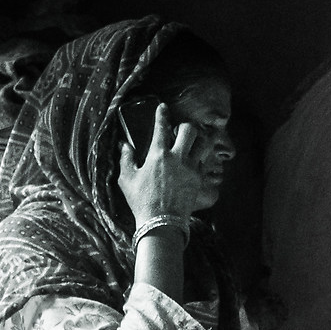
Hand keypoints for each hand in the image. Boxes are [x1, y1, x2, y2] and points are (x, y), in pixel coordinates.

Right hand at [117, 102, 207, 222]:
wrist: (162, 222)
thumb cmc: (141, 201)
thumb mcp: (127, 179)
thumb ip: (126, 159)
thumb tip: (125, 145)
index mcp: (158, 155)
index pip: (161, 127)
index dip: (162, 114)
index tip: (163, 107)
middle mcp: (178, 157)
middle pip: (190, 130)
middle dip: (185, 127)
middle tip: (178, 132)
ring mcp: (192, 168)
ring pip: (204, 144)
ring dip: (198, 141)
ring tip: (191, 144)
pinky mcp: (200, 179)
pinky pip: (205, 162)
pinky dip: (200, 159)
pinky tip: (194, 162)